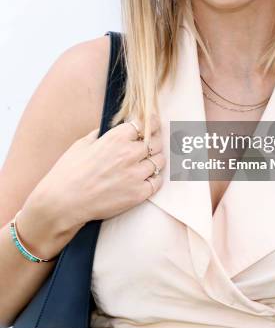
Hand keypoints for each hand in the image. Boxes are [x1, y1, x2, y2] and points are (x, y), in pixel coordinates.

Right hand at [23, 115, 164, 230]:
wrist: (62, 202)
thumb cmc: (68, 172)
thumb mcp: (82, 144)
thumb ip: (100, 134)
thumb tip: (109, 129)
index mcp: (116, 137)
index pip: (145, 124)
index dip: (151, 124)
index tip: (153, 125)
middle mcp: (129, 153)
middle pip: (156, 142)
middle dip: (155, 142)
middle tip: (152, 145)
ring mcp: (135, 174)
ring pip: (159, 161)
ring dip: (155, 161)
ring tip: (148, 163)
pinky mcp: (138, 194)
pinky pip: (157, 182)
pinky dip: (154, 179)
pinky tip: (146, 179)